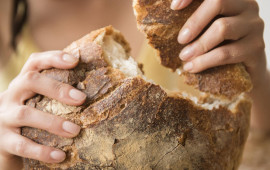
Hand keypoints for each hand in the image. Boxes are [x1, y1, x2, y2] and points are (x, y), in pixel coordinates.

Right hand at [0, 51, 85, 168]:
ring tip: (76, 131)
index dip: (53, 58)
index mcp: (22, 84)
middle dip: (57, 88)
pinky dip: (42, 151)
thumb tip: (90, 93)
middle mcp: (10, 96)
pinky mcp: (2, 140)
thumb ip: (55, 95)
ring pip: (25, 114)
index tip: (75, 60)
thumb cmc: (30, 120)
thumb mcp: (37, 102)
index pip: (35, 62)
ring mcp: (3, 117)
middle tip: (81, 98)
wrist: (3, 143)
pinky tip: (60, 155)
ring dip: (53, 122)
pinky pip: (22, 145)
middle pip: (30, 81)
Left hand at [171, 0, 265, 86]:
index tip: (174, 7)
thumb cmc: (220, 46)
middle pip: (218, 2)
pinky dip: (205, 61)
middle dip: (194, 22)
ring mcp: (254, 25)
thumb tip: (172, 12)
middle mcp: (248, 6)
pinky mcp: (256, 47)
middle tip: (180, 40)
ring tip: (184, 57)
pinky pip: (226, 53)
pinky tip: (192, 67)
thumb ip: (197, 20)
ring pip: (222, 28)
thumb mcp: (208, 29)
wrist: (245, 71)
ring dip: (198, 45)